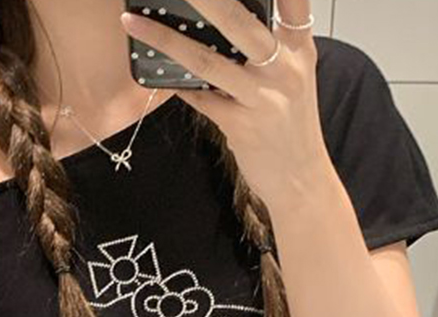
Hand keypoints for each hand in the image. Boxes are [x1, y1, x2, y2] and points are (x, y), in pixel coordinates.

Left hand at [120, 0, 329, 211]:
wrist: (301, 179)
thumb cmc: (291, 128)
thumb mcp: (291, 82)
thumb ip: (270, 53)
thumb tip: (222, 29)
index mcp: (300, 50)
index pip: (292, 1)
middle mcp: (284, 68)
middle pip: (240, 21)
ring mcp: (262, 98)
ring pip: (208, 60)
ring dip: (166, 40)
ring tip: (136, 24)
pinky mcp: (241, 126)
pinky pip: (200, 99)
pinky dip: (177, 86)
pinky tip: (157, 73)